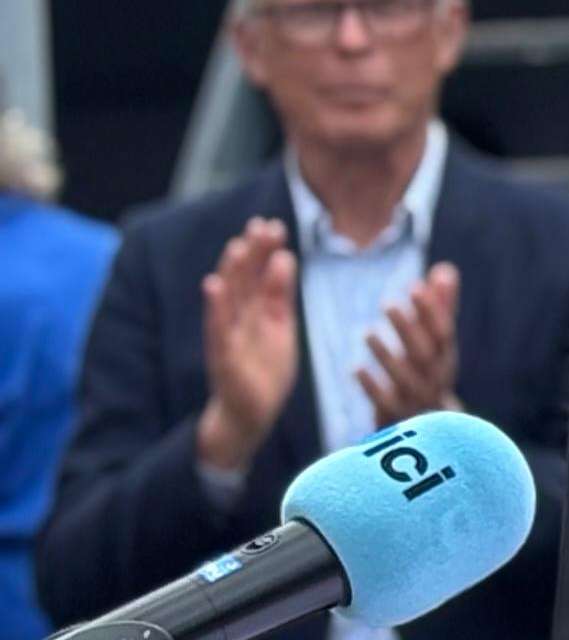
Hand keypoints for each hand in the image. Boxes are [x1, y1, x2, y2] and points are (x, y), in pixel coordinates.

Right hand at [194, 217, 301, 475]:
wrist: (250, 414)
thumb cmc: (263, 370)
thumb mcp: (280, 327)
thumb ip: (280, 295)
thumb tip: (285, 257)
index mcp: (253, 311)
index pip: (258, 275)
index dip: (263, 251)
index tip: (272, 225)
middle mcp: (237, 318)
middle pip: (243, 280)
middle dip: (251, 253)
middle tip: (262, 225)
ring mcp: (227, 336)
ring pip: (228, 299)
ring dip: (232, 272)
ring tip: (238, 246)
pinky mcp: (221, 356)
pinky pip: (216, 328)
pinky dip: (215, 307)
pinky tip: (212, 285)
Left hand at [353, 263, 459, 423]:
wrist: (432, 432)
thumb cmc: (428, 374)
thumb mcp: (437, 343)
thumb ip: (442, 307)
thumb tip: (445, 269)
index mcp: (446, 358)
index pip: (444, 332)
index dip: (431, 310)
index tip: (415, 285)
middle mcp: (435, 379)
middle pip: (425, 354)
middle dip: (408, 328)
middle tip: (387, 302)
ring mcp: (417, 400)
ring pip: (405, 379)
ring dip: (387, 355)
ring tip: (368, 332)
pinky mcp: (397, 418)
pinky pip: (386, 404)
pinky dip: (371, 387)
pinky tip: (355, 369)